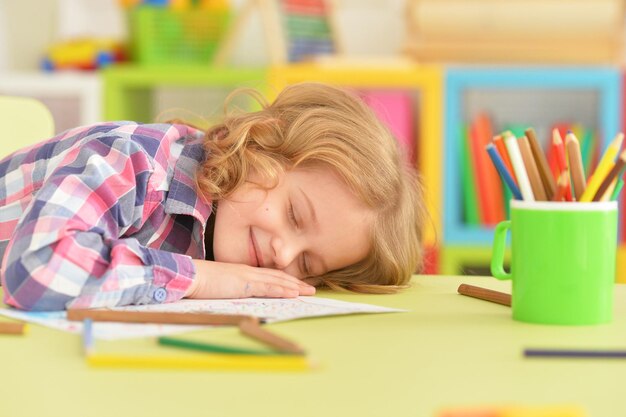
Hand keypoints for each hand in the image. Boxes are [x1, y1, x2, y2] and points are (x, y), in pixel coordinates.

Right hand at [185, 260, 315, 298]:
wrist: (188, 276)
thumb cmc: (198, 282)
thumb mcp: (218, 285)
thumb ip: (230, 289)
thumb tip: (236, 297)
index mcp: (242, 272)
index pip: (268, 276)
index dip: (284, 280)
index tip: (296, 285)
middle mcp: (247, 271)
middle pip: (277, 277)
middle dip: (295, 283)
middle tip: (310, 289)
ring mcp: (247, 277)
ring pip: (276, 282)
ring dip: (294, 287)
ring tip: (309, 291)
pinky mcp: (244, 285)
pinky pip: (267, 288)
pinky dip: (282, 290)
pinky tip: (294, 294)